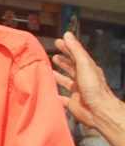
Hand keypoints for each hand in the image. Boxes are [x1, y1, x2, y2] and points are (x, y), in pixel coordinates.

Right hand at [54, 31, 124, 145]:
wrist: (98, 111)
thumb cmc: (93, 88)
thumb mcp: (84, 65)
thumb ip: (75, 50)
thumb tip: (67, 35)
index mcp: (87, 69)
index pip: (76, 55)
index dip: (67, 48)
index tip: (59, 41)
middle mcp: (83, 79)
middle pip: (71, 68)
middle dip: (63, 61)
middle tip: (53, 55)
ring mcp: (77, 91)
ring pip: (65, 81)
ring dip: (57, 76)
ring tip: (48, 70)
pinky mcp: (72, 103)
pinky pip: (61, 97)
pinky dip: (54, 94)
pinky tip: (47, 91)